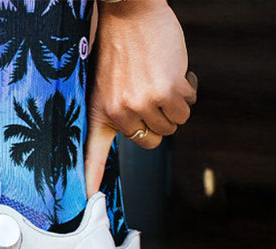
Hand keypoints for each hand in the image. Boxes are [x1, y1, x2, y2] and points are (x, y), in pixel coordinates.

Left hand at [84, 0, 197, 193]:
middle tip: (150, 93)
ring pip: (173, 124)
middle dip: (158, 120)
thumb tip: (139, 131)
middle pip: (152, 139)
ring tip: (159, 78)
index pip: (92, 153)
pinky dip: (187, 90)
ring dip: (174, 104)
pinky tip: (173, 72)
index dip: (91, 180)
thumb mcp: (105, 83)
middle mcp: (119, 112)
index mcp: (98, 111)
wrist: (129, 14)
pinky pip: (187, 107)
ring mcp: (143, 103)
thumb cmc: (119, 46)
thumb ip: (117, 109)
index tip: (88, 201)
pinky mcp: (166, 92)